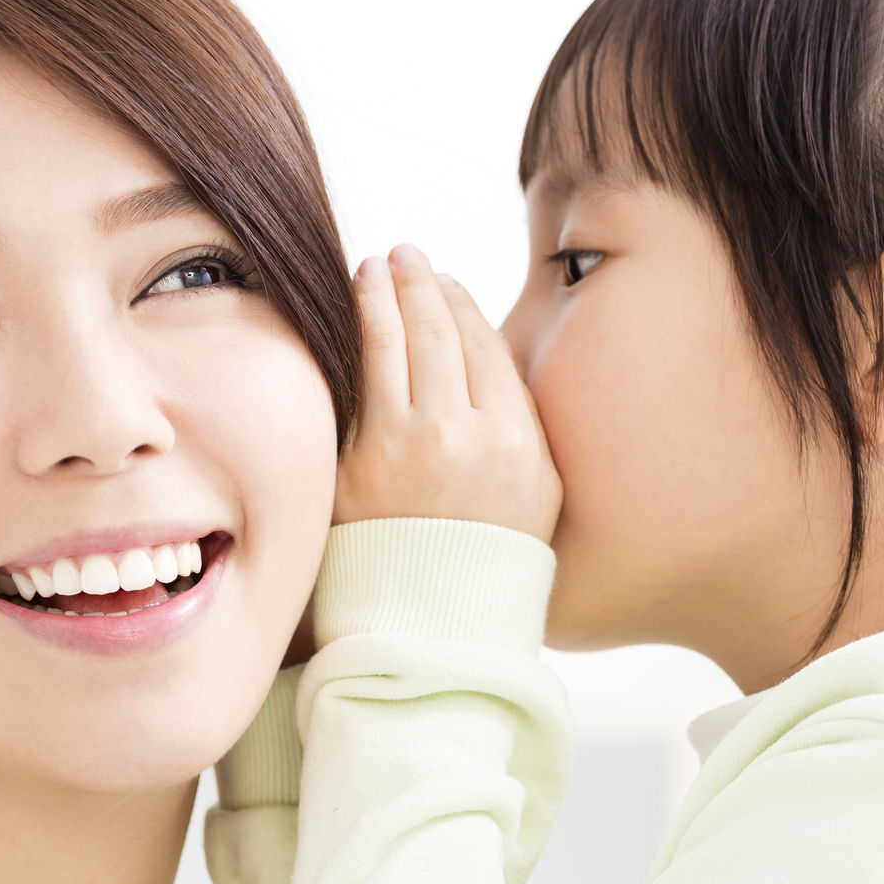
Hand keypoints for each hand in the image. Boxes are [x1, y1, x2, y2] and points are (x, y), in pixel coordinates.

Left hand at [334, 245, 561, 543]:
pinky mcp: (351, 468)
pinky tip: (346, 319)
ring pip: (389, 345)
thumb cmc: (488, 560)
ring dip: (378, 294)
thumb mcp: (536, 490)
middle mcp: (460, 437)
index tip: (443, 281)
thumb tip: (485, 352)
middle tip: (403, 255)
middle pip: (436, 333)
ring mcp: (401, 450)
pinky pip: (351, 386)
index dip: (459, 304)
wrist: (433, 628)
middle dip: (418, 283)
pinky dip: (349, 342)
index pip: (482, 345)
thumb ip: (519, 420)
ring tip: (371, 268)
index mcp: (515, 441)